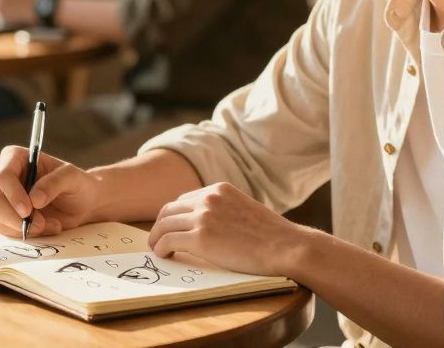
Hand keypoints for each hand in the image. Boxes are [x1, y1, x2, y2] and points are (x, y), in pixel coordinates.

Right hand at [0, 145, 100, 237]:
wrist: (80, 204)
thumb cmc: (76, 184)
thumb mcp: (72, 178)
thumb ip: (54, 183)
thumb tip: (34, 199)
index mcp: (14, 157)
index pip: (2, 176)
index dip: (12, 194)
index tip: (28, 210)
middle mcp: (1, 175)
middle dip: (16, 217)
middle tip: (42, 223)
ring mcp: (0, 197)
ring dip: (26, 228)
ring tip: (50, 224)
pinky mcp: (2, 216)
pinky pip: (5, 231)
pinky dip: (26, 234)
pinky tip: (45, 227)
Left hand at [146, 183, 307, 276]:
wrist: (287, 247)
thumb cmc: (272, 236)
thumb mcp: (244, 210)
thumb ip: (224, 211)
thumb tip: (207, 225)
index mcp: (219, 189)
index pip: (184, 199)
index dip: (174, 215)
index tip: (171, 227)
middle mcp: (208, 198)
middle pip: (169, 209)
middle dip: (160, 225)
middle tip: (157, 239)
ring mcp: (203, 217)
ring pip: (164, 225)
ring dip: (156, 237)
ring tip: (157, 249)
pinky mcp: (201, 239)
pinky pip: (168, 241)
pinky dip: (161, 248)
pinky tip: (164, 255)